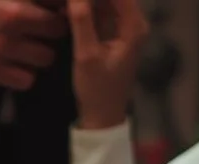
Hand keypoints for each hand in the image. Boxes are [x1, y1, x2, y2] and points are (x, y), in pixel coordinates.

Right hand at [0, 0, 67, 91]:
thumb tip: (38, 3)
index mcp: (13, 0)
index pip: (58, 8)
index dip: (58, 10)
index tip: (52, 11)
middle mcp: (12, 22)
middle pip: (57, 34)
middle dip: (50, 32)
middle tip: (38, 30)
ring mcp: (0, 48)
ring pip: (44, 59)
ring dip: (38, 55)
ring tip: (25, 48)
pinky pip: (24, 81)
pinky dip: (22, 74)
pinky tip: (11, 64)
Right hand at [67, 0, 147, 129]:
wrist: (102, 116)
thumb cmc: (97, 89)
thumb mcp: (86, 54)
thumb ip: (81, 19)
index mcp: (134, 26)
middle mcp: (133, 22)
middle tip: (65, 0)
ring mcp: (123, 27)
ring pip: (106, 1)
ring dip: (86, 1)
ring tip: (65, 3)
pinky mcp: (112, 32)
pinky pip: (100, 10)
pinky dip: (86, 6)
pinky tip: (68, 8)